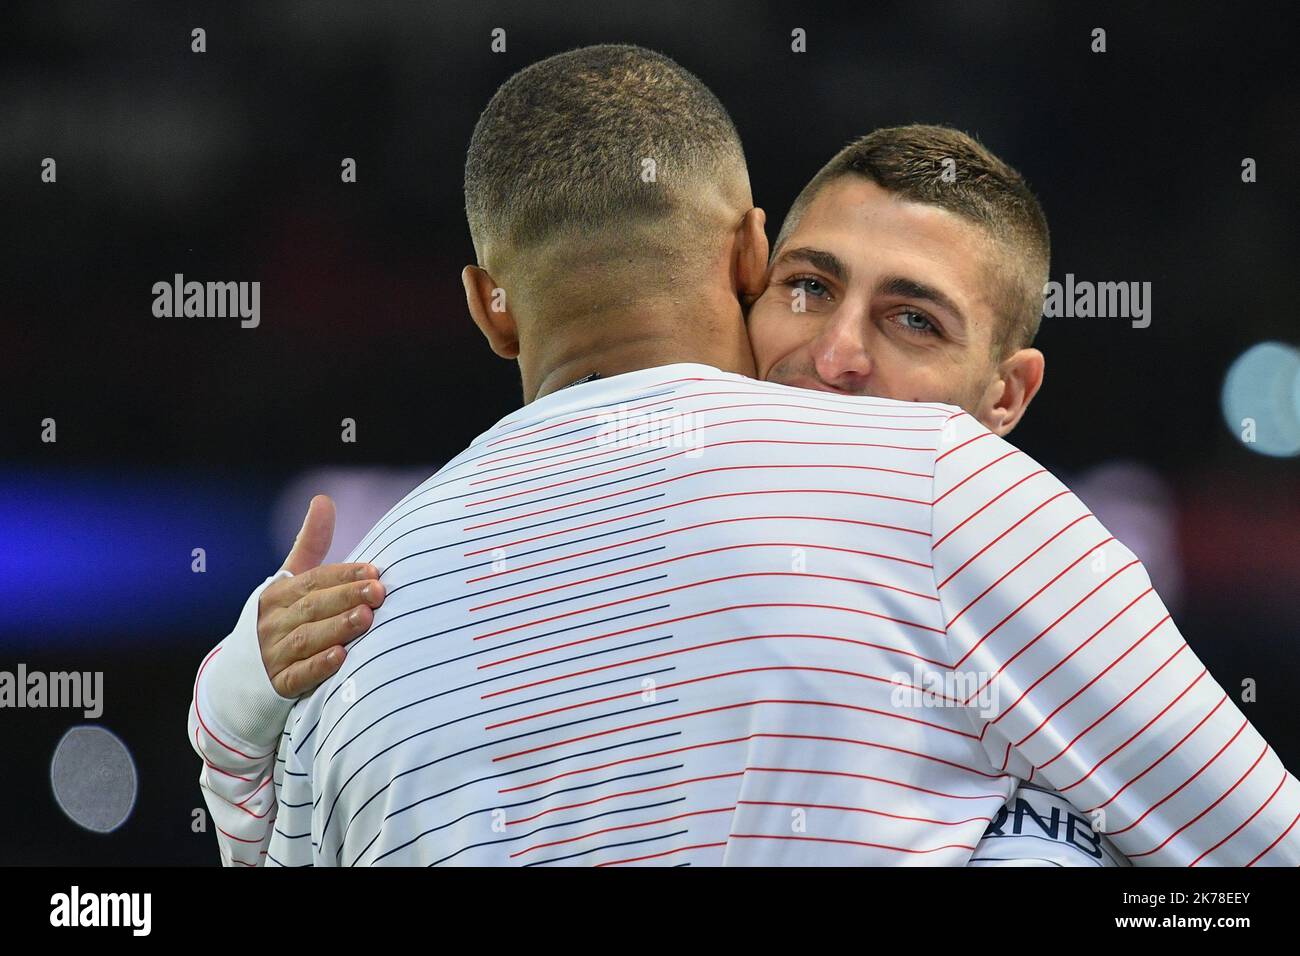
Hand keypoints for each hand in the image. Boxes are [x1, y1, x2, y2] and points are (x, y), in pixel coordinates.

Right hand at [256, 494, 384, 696]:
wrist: (238, 675)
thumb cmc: (278, 618)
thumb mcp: (289, 581)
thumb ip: (310, 544)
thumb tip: (323, 499)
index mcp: (278, 594)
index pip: (313, 581)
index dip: (343, 575)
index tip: (375, 570)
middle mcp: (273, 622)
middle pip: (313, 607)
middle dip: (346, 598)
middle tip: (378, 592)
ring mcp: (273, 654)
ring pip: (307, 639)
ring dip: (337, 628)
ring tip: (366, 619)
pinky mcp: (277, 685)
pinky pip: (298, 675)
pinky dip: (318, 666)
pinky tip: (340, 658)